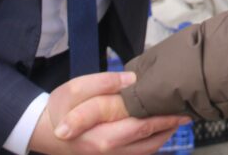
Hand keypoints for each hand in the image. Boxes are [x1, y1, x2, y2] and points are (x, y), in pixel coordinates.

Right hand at [29, 71, 188, 154]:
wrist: (43, 131)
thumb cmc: (60, 109)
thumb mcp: (76, 88)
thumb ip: (103, 83)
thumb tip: (131, 80)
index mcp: (101, 138)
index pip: (140, 129)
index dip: (162, 120)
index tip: (180, 110)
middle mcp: (108, 154)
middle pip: (147, 145)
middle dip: (168, 129)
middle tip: (185, 114)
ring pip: (144, 153)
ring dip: (162, 138)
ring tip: (176, 121)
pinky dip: (149, 144)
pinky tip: (157, 130)